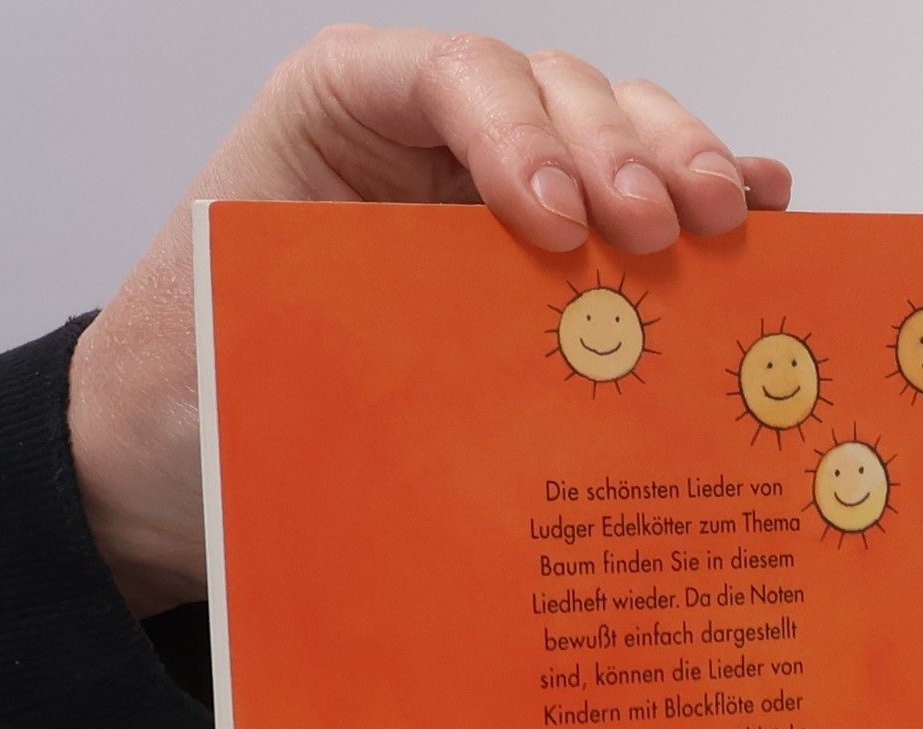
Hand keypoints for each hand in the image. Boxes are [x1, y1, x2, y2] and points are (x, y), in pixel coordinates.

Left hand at [67, 27, 792, 617]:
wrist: (166, 457)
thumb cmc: (184, 394)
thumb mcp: (242, 352)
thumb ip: (341, 333)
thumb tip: (461, 380)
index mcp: (332, 119)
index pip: (447, 78)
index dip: (518, 133)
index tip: (556, 224)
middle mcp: (420, 138)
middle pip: (551, 94)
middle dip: (622, 152)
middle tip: (667, 229)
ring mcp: (484, 191)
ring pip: (604, 137)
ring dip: (675, 170)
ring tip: (730, 222)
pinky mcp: (529, 259)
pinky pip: (618, 207)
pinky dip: (689, 199)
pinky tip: (756, 212)